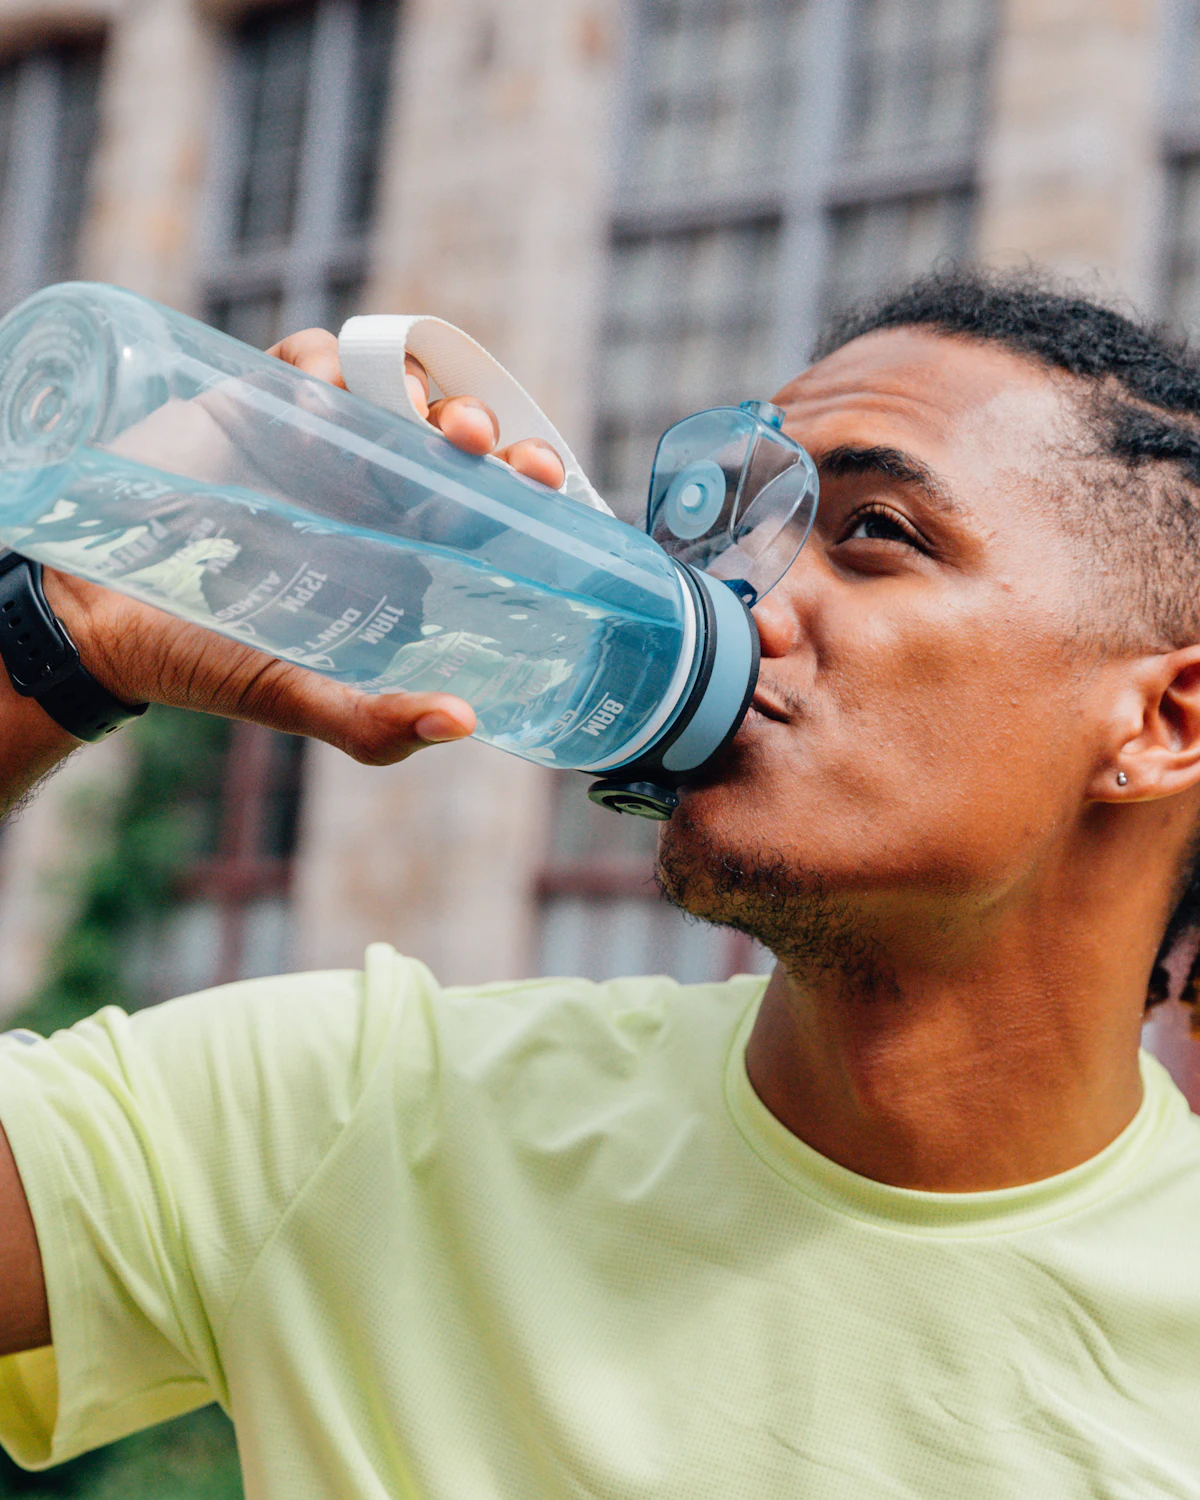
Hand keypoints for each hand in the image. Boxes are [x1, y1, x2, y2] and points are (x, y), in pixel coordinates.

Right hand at [32, 327, 566, 768]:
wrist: (97, 619)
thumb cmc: (205, 660)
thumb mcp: (297, 696)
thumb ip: (372, 724)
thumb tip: (461, 723)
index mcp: (399, 546)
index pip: (479, 498)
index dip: (517, 478)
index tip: (539, 478)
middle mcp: (367, 487)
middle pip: (444, 430)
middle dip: (473, 419)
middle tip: (471, 438)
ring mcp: (313, 441)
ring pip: (386, 382)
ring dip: (412, 383)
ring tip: (413, 415)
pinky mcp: (253, 405)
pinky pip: (306, 360)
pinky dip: (323, 364)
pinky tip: (322, 400)